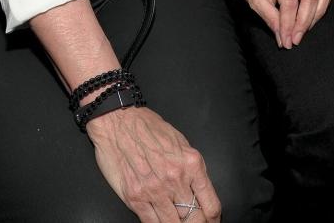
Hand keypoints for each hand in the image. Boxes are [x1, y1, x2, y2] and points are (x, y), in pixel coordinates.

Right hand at [88, 105, 220, 221]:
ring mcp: (154, 190)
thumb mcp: (180, 142)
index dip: (214, 219)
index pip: (211, 204)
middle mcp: (175, 179)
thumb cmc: (149, 128)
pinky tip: (161, 222)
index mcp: (191, 164)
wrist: (119, 121)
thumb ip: (191, 168)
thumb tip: (199, 190)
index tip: (213, 222)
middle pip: (194, 219)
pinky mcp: (135, 197)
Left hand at [236, 0, 333, 47]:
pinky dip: (321, 6)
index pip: (290, 1)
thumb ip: (270, 19)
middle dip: (304, 22)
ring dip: (316, 15)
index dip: (289, 25)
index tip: (287, 42)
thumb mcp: (255, 1)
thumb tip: (284, 39)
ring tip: (302, 30)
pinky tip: (309, 18)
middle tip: (295, 39)